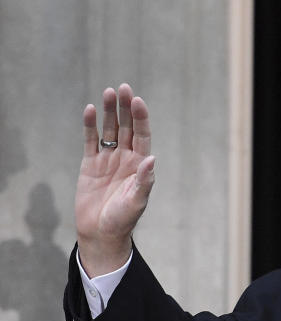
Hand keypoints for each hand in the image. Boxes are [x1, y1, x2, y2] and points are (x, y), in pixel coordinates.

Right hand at [75, 84, 155, 275]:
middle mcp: (126, 157)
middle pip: (127, 127)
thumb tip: (152, 158)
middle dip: (126, 108)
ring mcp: (108, 159)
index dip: (141, 118)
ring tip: (108, 92)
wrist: (101, 232)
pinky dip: (90, 126)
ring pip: (110, 129)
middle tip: (123, 88)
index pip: (142, 135)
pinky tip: (89, 110)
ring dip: (109, 112)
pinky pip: (91, 140)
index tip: (137, 101)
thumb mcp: (137, 201)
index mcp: (141, 164)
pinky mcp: (91, 164)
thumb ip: (144, 180)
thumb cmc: (123, 219)